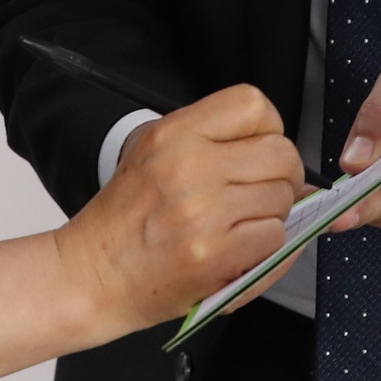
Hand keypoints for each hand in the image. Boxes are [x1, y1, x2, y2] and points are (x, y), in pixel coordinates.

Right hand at [56, 85, 305, 329]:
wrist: (94, 275)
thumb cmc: (126, 218)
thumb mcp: (153, 153)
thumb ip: (213, 141)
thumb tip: (286, 155)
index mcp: (174, 134)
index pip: (253, 105)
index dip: (268, 128)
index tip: (259, 148)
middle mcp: (190, 166)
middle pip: (281, 153)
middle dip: (281, 175)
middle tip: (259, 192)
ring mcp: (204, 213)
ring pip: (283, 198)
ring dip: (271, 214)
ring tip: (238, 223)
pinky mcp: (215, 255)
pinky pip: (276, 237)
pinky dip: (264, 246)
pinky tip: (236, 247)